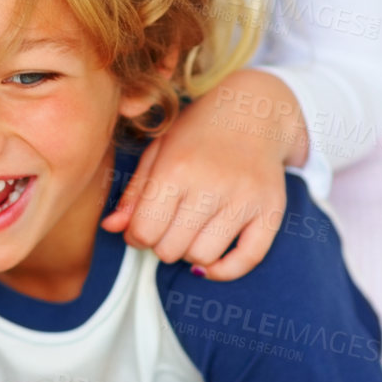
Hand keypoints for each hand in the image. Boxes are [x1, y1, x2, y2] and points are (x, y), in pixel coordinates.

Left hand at [102, 71, 307, 280]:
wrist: (254, 110)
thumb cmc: (198, 131)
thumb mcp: (158, 151)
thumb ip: (135, 192)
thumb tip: (111, 228)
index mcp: (177, 169)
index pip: (144, 231)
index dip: (136, 236)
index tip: (142, 227)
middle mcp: (212, 185)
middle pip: (170, 249)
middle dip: (161, 244)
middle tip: (168, 227)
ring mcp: (245, 199)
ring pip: (203, 257)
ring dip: (190, 253)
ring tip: (190, 232)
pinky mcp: (271, 210)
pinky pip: (248, 259)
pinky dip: (225, 270)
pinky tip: (211, 262)